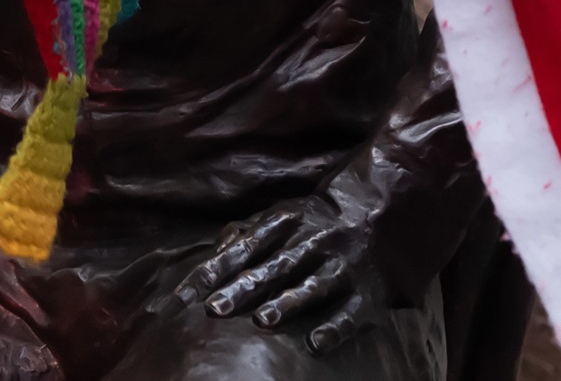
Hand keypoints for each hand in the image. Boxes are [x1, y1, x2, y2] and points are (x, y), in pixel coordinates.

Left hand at [177, 193, 379, 354]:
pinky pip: (349, 313)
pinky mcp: (365, 295)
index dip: (213, 271)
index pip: (242, 248)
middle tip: (214, 309)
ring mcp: (341, 268)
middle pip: (274, 267)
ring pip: (311, 287)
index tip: (184, 296)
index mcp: (286, 223)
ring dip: (286, 304)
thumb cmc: (313, 223)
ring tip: (261, 321)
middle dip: (244, 288)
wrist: (376, 217)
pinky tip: (314, 344)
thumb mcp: (280, 216)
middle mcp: (313, 243)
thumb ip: (245, 234)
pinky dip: (333, 328)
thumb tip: (213, 251)